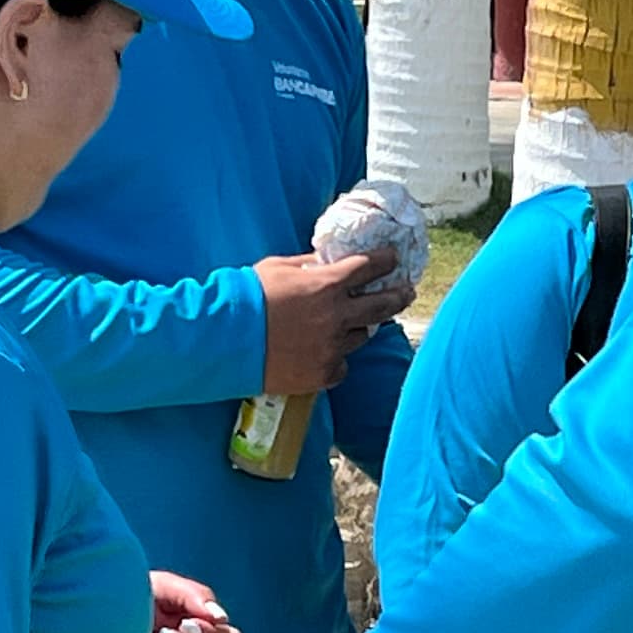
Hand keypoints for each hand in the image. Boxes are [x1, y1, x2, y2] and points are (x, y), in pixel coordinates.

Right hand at [255, 248, 410, 393]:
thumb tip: (328, 262)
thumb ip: (309, 265)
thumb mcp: (278, 268)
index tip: (393, 259)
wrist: (226, 340)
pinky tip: (326, 352)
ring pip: (362, 336)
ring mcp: (332, 348)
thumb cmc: (247, 297)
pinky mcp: (323, 374)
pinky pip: (342, 364)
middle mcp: (337, 317)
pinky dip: (337, 357)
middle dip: (398, 295)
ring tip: (356, 323)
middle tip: (407, 292)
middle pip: (382, 305)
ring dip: (361, 327)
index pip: (369, 267)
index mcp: (327, 285)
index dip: (385, 261)